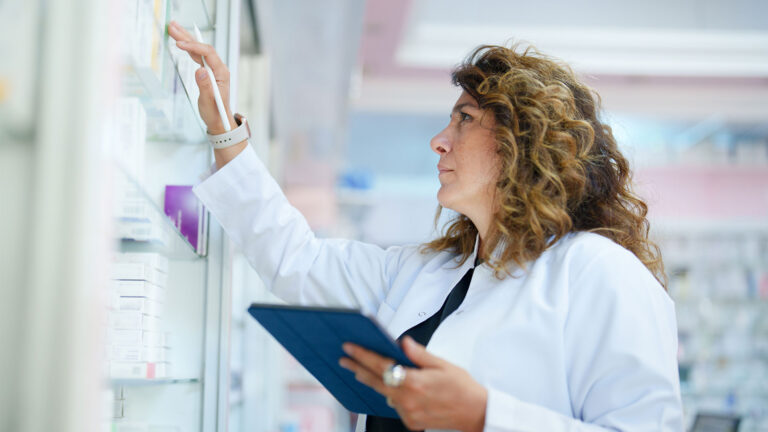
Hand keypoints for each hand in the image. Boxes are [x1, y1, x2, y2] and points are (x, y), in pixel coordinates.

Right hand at [167, 20, 236, 133]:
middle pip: (202, 47)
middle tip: (172, 26)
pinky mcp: (206, 72)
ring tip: (173, 29)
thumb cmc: (215, 112)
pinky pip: (196, 56)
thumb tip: (200, 70)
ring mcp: (212, 69)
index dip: (194, 46)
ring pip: (198, 50)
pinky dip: (187, 48)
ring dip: (186, 39)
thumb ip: (205, 86)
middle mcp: (218, 68)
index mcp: (221, 73)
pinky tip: (180, 42)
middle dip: (187, 36)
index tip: (180, 44)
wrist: (219, 120)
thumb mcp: (208, 101)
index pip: (208, 53)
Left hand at [339, 336, 487, 431]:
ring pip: (385, 394)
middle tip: (344, 359)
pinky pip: (395, 405)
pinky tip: (393, 387)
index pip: (381, 365)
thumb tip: (402, 343)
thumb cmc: (462, 388)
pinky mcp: (411, 422)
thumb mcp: (442, 364)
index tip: (349, 348)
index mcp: (415, 382)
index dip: (362, 355)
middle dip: (357, 369)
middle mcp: (408, 399)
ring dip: (374, 382)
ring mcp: (408, 413)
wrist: (475, 413)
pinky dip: (393, 394)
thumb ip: (419, 354)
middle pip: (375, 381)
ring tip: (361, 370)